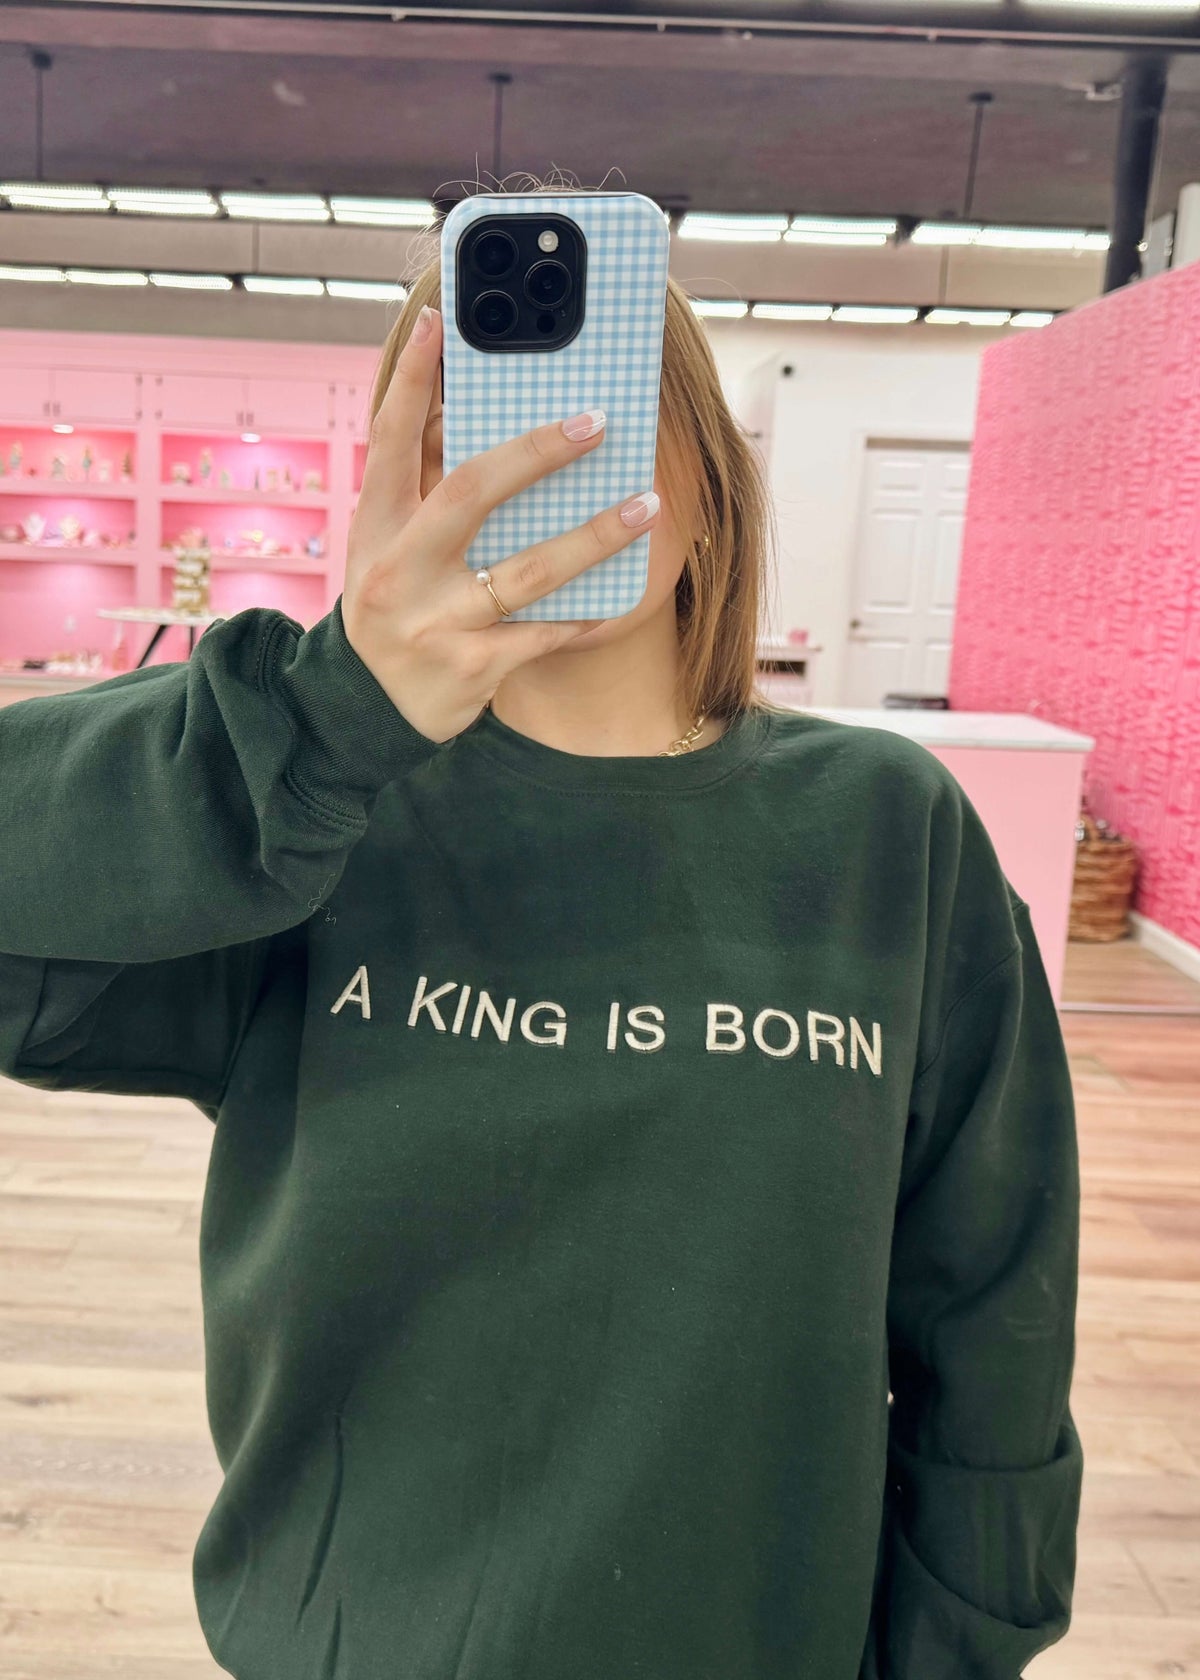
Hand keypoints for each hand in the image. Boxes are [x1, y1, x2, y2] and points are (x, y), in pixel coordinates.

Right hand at [341, 304, 660, 744]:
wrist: (361, 713)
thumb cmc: (392, 610)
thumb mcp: (386, 548)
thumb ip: (421, 487)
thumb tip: (465, 409)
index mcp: (374, 526)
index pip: (389, 438)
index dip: (411, 378)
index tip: (437, 320)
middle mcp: (398, 569)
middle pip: (470, 491)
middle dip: (536, 451)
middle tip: (596, 421)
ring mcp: (434, 621)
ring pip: (527, 570)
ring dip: (594, 536)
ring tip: (646, 506)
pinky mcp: (469, 668)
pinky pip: (544, 634)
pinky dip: (586, 616)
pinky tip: (623, 598)